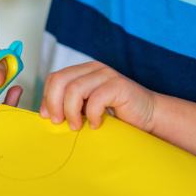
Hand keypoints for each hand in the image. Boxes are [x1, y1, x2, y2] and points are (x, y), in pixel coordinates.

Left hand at [39, 61, 155, 131]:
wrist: (148, 116)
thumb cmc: (117, 115)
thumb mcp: (87, 108)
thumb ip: (71, 105)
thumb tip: (46, 114)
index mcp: (83, 72)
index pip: (55, 78)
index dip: (47, 97)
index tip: (48, 117)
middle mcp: (93, 69)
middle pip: (60, 80)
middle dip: (54, 104)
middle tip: (59, 122)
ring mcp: (106, 75)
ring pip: (74, 89)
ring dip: (71, 112)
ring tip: (77, 126)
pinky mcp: (119, 85)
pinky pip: (96, 98)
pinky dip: (92, 115)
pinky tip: (96, 124)